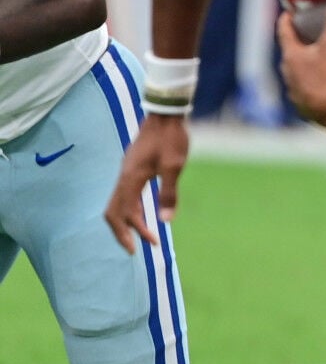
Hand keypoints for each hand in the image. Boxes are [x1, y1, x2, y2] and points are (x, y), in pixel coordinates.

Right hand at [104, 114, 190, 253]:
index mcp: (131, 179)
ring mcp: (126, 172)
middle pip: (113, 212)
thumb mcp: (175, 166)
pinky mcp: (131, 168)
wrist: (165, 114)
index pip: (126, 213)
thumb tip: (166, 221)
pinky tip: (140, 212)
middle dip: (122, 232)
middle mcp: (124, 177)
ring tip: (138, 234)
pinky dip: (128, 209)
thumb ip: (169, 193)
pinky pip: (123, 195)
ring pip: (116, 203)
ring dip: (125, 221)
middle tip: (135, 249)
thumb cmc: (171, 138)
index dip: (137, 231)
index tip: (152, 243)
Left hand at [277, 0, 325, 125]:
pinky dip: (313, 82)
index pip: (284, 32)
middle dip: (299, 44)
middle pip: (291, 53)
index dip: (286, 19)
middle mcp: (288, 73)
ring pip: (298, 73)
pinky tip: (324, 83)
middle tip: (311, 36)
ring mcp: (295, 91)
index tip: (288, 12)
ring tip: (321, 60)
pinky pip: (306, 89)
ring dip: (306, 65)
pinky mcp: (304, 106)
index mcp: (291, 56)